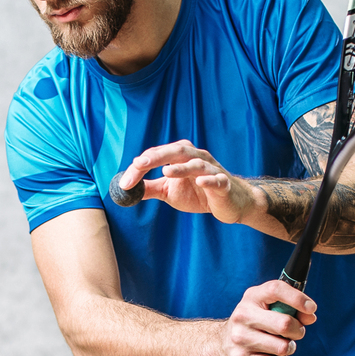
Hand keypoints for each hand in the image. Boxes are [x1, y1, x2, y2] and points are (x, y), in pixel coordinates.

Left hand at [118, 140, 262, 224]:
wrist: (230, 203)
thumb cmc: (199, 193)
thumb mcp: (169, 191)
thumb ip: (150, 188)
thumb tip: (126, 189)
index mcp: (181, 157)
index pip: (157, 155)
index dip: (140, 167)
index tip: (125, 182)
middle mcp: (196, 158)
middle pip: (176, 151)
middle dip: (156, 156)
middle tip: (139, 164)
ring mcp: (211, 170)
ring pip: (196, 164)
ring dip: (181, 167)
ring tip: (166, 172)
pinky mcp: (224, 184)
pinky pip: (217, 180)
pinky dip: (209, 179)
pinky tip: (201, 181)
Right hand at [220, 279, 316, 355]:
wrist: (220, 344)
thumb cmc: (253, 324)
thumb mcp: (267, 308)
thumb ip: (290, 308)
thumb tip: (310, 316)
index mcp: (252, 298)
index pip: (275, 289)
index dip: (297, 298)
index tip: (311, 308)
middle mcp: (243, 316)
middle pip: (285, 324)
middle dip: (298, 331)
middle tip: (295, 333)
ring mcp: (239, 339)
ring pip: (282, 347)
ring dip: (288, 348)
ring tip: (279, 346)